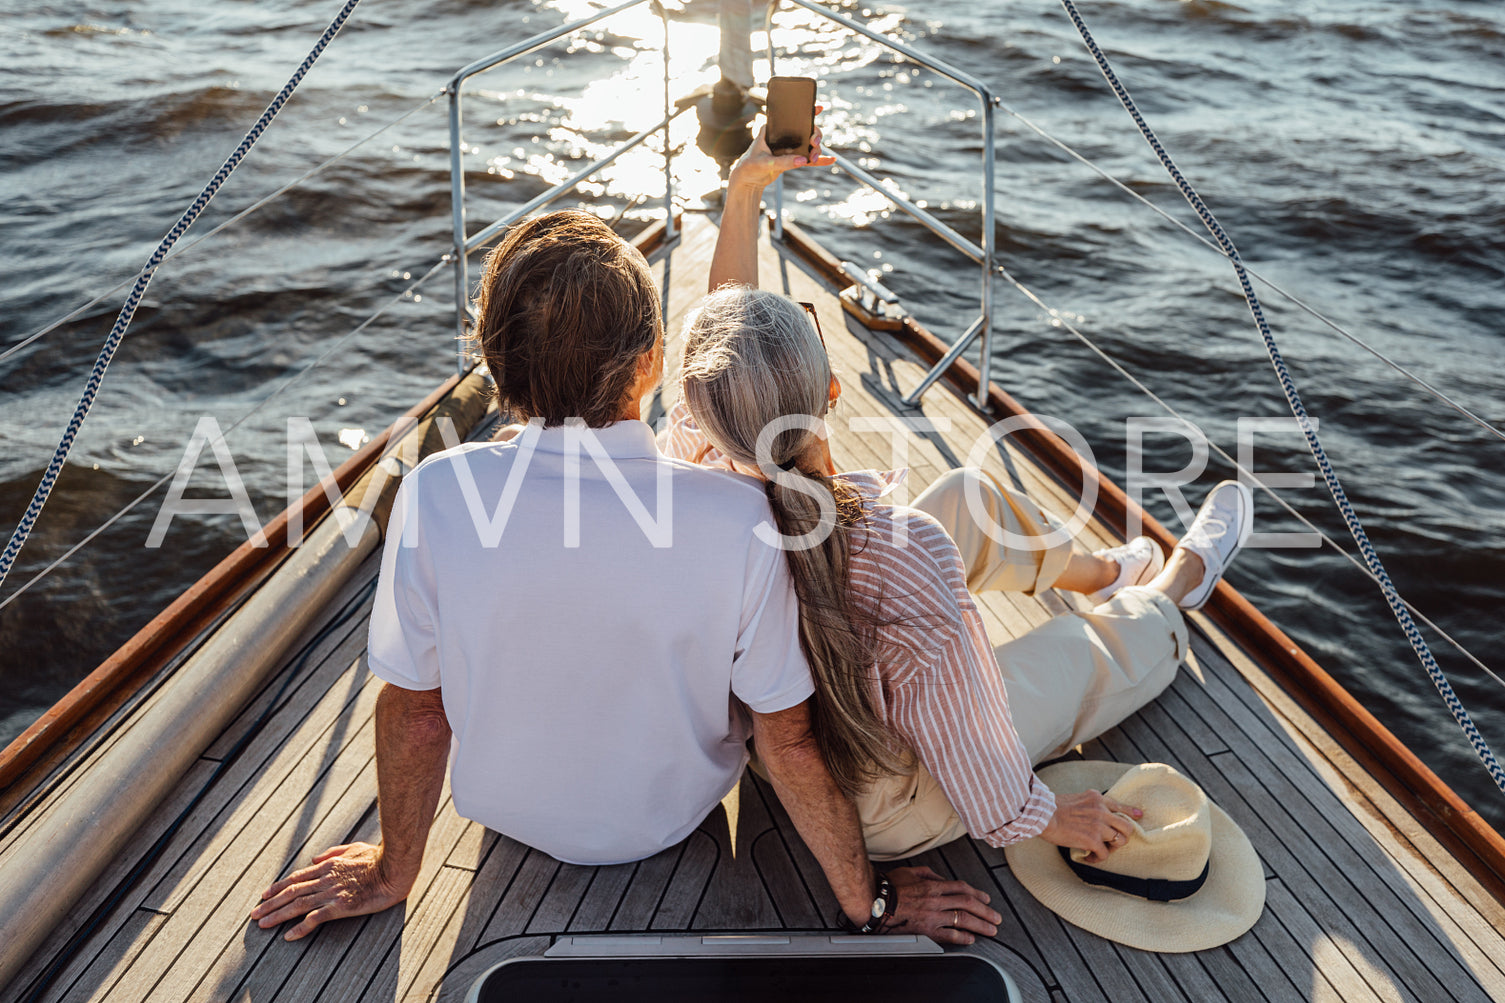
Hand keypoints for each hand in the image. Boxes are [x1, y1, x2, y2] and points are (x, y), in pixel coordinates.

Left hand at [250, 842, 412, 940]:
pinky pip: (315, 918)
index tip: (264, 896)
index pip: (296, 878)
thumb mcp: (354, 847)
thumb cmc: (378, 858)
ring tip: (262, 924)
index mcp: (328, 866)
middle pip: (291, 892)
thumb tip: (315, 860)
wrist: (394, 869)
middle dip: (270, 904)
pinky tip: (289, 936)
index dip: (278, 887)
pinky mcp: (340, 906)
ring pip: (297, 905)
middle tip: (255, 914)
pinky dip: (300, 928)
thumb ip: (333, 852)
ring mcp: (331, 893)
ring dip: (277, 915)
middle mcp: (325, 879)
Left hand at [728, 113, 835, 193]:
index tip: (818, 107)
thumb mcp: (764, 162)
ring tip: (813, 158)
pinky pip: (808, 159)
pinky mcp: (793, 160)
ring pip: (809, 145)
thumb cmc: (750, 166)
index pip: (790, 117)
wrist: (748, 181)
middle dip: (814, 135)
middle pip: (806, 130)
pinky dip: (819, 160)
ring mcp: (790, 148)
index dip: (806, 111)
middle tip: (814, 143)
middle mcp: (784, 136)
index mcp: (773, 129)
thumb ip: (783, 161)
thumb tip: (803, 160)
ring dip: (815, 150)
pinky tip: (830, 161)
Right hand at [874, 866, 1001, 945]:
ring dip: (980, 925)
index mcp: (933, 885)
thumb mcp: (911, 871)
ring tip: (991, 930)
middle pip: (967, 904)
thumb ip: (930, 874)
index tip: (986, 899)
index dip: (977, 894)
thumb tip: (943, 878)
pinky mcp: (926, 931)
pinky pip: (948, 935)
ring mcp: (932, 916)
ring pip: (962, 920)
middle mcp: (936, 900)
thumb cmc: (890, 886)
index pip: (961, 889)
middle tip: (996, 917)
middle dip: (985, 911)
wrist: (875, 903)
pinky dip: (962, 938)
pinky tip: (971, 939)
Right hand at [1039, 789, 1142, 863]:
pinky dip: (1097, 859)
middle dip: (1122, 836)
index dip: (1131, 812)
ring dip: (1111, 848)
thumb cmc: (1052, 808)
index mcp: (1096, 798)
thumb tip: (1096, 816)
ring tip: (1099, 850)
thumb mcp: (1076, 799)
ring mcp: (1098, 825)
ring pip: (1120, 841)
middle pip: (1127, 826)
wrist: (1042, 814)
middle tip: (1110, 841)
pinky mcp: (1092, 840)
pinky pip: (1105, 854)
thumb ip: (1089, 805)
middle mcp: (1101, 810)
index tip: (1139, 815)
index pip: (1119, 805)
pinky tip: (1089, 858)